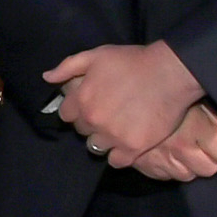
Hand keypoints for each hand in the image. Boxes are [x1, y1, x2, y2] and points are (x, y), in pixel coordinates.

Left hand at [40, 40, 207, 165]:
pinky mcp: (133, 148)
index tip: (90, 103)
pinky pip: (116, 161)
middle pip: (82, 131)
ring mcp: (113, 137)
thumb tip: (46, 77)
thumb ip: (68, 66)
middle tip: (108, 113)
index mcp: (82, 100)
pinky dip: (119, 155)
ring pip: (96, 147)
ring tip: (117, 129)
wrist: (170, 73)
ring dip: (104, 140)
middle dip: (91, 123)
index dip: (77, 109)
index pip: (66, 115)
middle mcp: (94, 121)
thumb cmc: (132, 61)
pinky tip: (126, 143)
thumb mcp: (96, 55)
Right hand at [126, 98, 216, 183]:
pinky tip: (166, 154)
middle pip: (209, 169)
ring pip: (188, 176)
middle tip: (200, 145)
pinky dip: (168, 168)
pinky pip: (166, 177)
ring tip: (181, 149)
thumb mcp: (197, 100)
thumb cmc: (166, 93)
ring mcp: (162, 158)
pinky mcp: (145, 166)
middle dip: (207, 158)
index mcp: (197, 128)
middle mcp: (181, 147)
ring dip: (187, 165)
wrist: (122, 96)